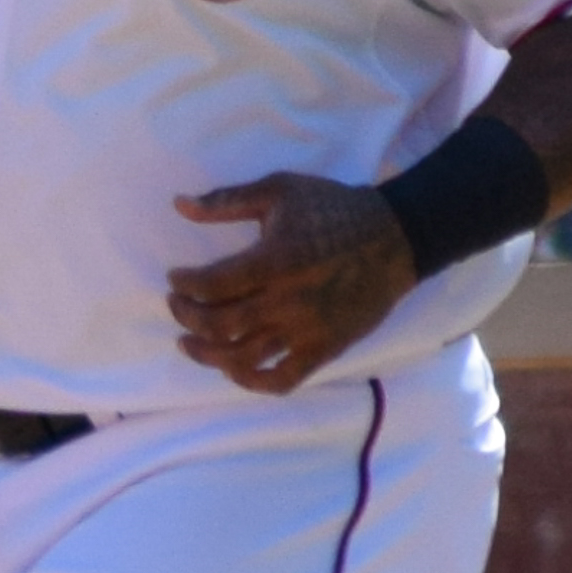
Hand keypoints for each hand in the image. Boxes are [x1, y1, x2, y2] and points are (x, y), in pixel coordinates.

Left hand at [164, 169, 422, 391]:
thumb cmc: (334, 209)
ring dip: (208, 355)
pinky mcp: (324, 349)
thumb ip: (226, 200)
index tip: (176, 280)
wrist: (395, 238)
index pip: (211, 286)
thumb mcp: (279, 190)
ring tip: (190, 343)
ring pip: (243, 359)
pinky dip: (253, 382)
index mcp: (274, 260)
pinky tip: (235, 369)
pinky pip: (282, 381)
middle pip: (220, 326)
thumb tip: (178, 204)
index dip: (184, 286)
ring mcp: (306, 330)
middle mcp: (287, 301)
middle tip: (177, 307)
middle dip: (187, 318)